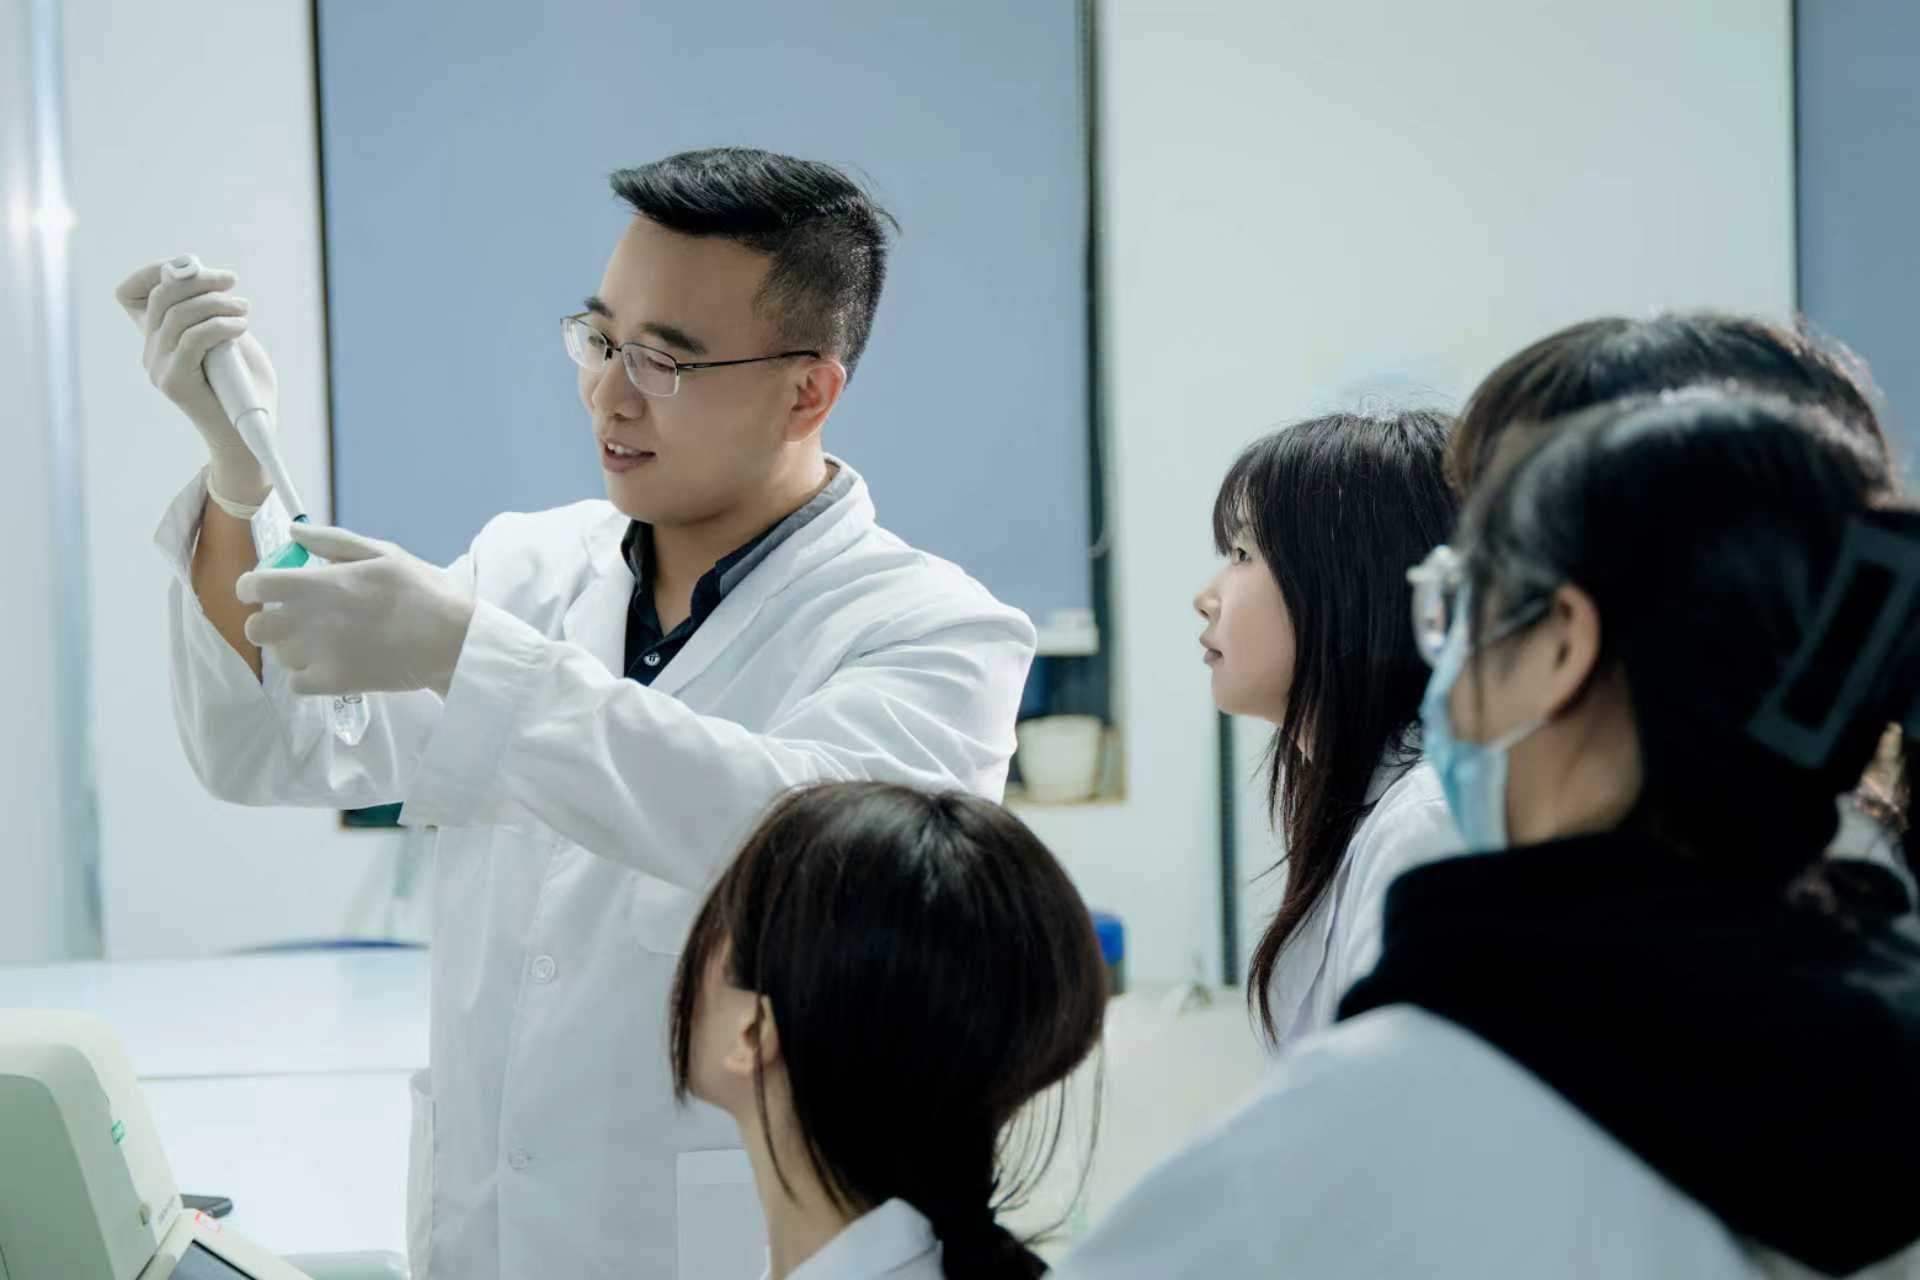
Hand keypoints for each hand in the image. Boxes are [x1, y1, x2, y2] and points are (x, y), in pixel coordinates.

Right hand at [115, 259, 278, 500]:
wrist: (252, 438)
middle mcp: (151, 352)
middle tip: (232, 284)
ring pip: (178, 316)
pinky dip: (220, 325)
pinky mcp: (176, 383)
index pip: (130, 294)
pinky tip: (240, 327)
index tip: (193, 267)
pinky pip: (193, 339)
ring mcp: (160, 368)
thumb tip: (203, 279)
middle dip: (199, 280)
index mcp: (158, 339)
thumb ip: (211, 312)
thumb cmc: (246, 388)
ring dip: (217, 304)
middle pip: (160, 297)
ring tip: (244, 311)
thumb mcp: (230, 339)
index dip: (153, 272)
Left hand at [236, 526, 475, 696]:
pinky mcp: (334, 684)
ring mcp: (320, 656)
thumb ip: (333, 541)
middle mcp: (310, 621)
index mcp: (318, 584)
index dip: (252, 586)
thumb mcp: (383, 553)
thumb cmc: (422, 592)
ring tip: (321, 641)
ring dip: (291, 647)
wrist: (453, 642)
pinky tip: (329, 663)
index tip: (266, 588)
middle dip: (267, 621)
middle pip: (255, 628)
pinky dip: (307, 675)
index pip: (255, 586)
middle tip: (294, 617)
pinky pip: (297, 684)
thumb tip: (293, 532)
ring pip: (279, 656)